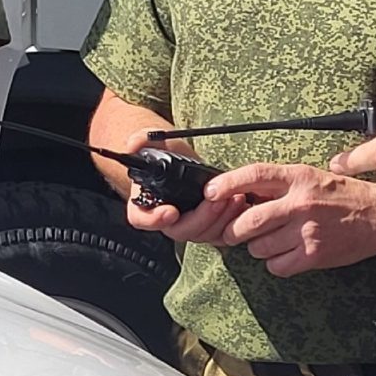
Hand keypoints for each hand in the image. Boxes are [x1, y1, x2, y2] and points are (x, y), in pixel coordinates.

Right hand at [120, 129, 245, 244]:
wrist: (180, 158)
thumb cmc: (162, 153)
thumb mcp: (151, 142)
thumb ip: (141, 140)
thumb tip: (134, 143)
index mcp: (143, 203)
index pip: (141, 219)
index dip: (154, 219)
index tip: (170, 212)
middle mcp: (165, 219)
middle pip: (179, 230)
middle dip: (201, 217)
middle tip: (217, 200)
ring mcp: (187, 224)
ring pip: (202, 234)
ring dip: (220, 219)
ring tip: (234, 198)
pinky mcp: (207, 225)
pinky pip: (219, 234)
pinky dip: (232, 222)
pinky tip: (241, 203)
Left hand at [205, 163, 375, 276]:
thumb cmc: (342, 196)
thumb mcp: (311, 177)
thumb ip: (279, 185)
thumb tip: (241, 194)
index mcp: (298, 177)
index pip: (254, 175)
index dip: (227, 184)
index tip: (210, 192)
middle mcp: (300, 202)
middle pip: (248, 220)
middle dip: (235, 230)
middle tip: (236, 232)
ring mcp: (306, 230)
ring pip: (259, 247)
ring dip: (258, 247)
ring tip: (273, 240)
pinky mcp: (313, 254)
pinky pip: (276, 265)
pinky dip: (276, 263)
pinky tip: (287, 253)